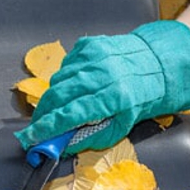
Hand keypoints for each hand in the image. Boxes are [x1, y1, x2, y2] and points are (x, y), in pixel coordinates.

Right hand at [15, 21, 189, 154]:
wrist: (157, 62)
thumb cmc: (145, 97)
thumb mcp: (125, 125)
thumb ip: (94, 136)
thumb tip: (66, 145)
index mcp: (113, 98)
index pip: (70, 115)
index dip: (47, 128)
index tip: (31, 138)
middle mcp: (101, 74)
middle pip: (57, 96)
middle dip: (43, 114)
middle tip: (39, 126)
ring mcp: (94, 56)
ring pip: (59, 80)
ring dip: (55, 97)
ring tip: (62, 106)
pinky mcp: (90, 44)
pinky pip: (67, 65)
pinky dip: (66, 78)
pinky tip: (78, 85)